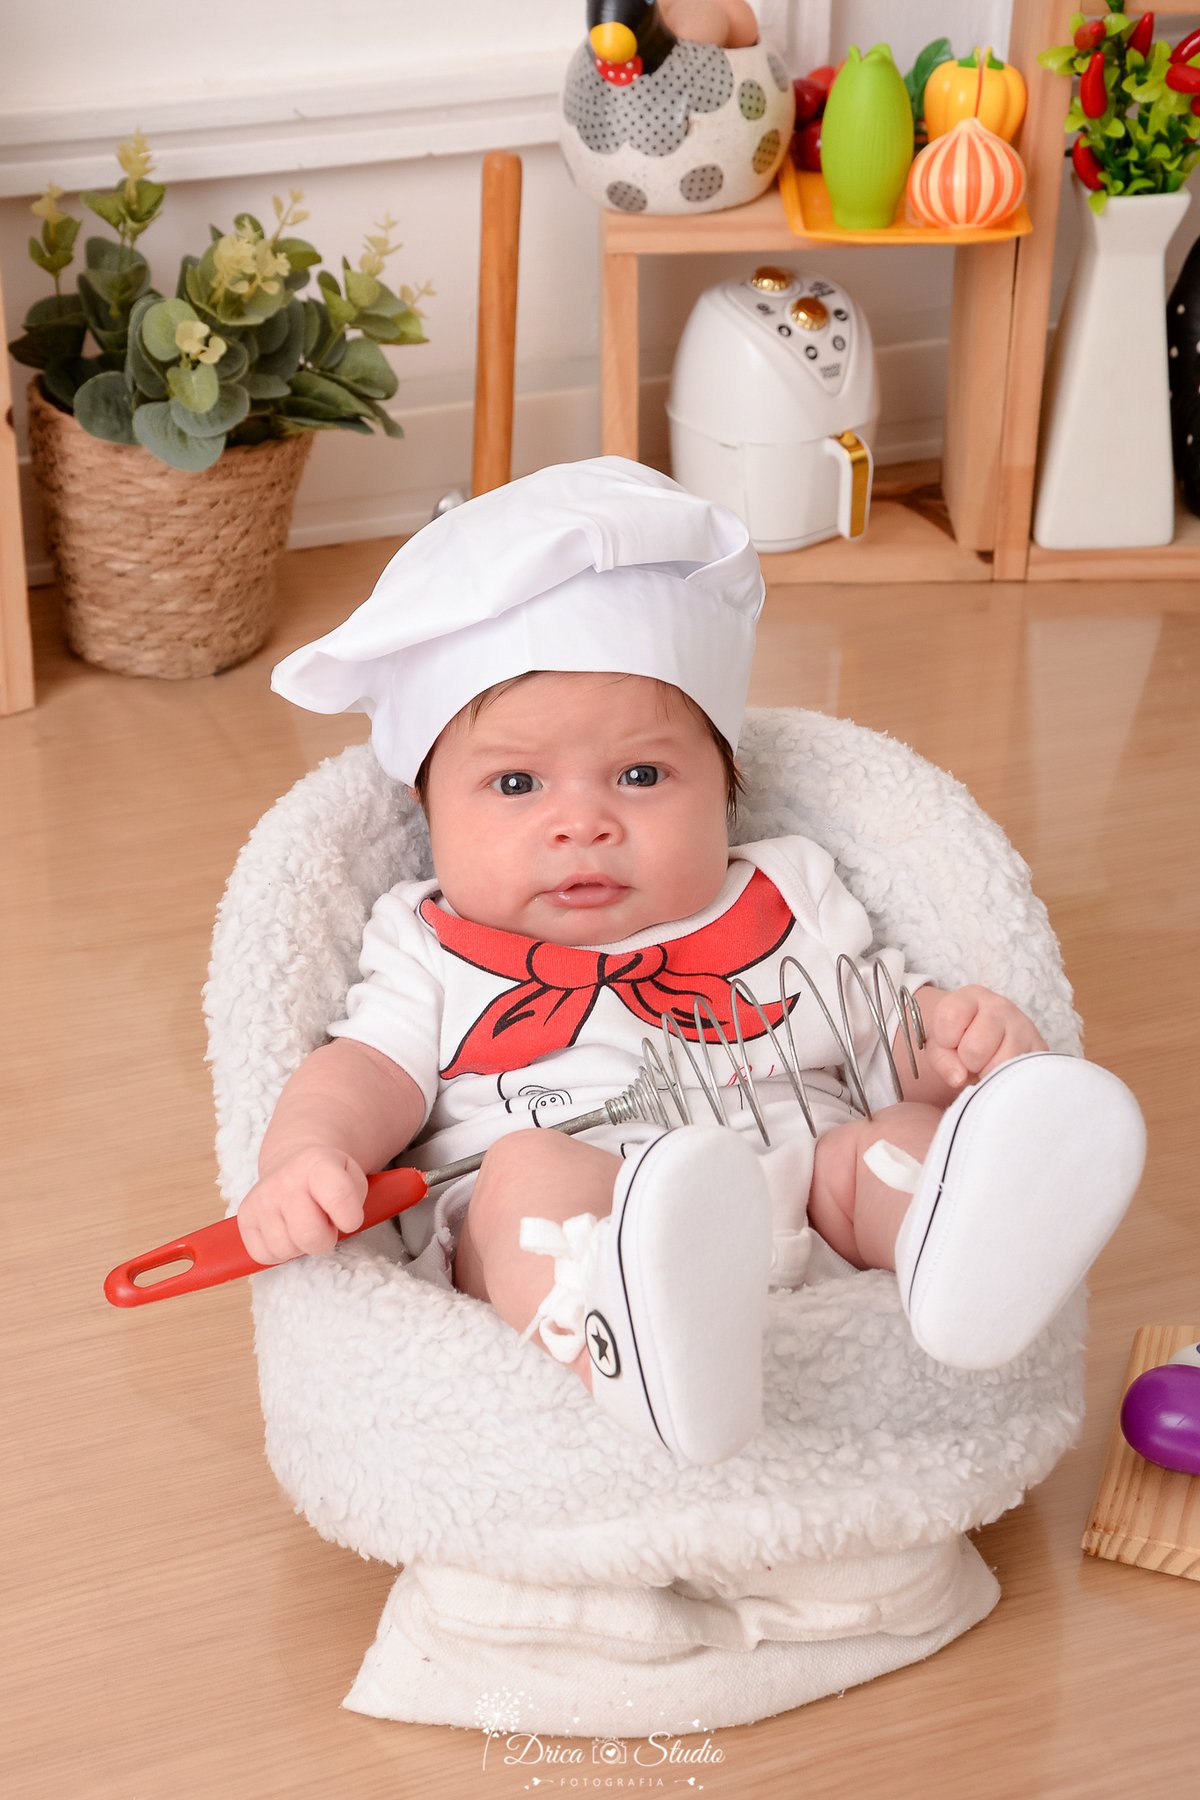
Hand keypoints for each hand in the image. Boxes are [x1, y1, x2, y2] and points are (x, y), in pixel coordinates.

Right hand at [235, 1145, 367, 1265]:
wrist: (293, 1162)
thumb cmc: (328, 1178)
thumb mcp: (353, 1176)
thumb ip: (355, 1199)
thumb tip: (344, 1224)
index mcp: (317, 1164)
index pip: (338, 1197)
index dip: (350, 1218)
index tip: (350, 1219)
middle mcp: (285, 1180)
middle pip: (309, 1235)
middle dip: (324, 1239)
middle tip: (324, 1224)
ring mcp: (261, 1199)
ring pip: (285, 1249)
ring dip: (300, 1246)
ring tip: (304, 1225)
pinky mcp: (245, 1217)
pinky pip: (264, 1255)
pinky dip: (279, 1252)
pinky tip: (286, 1232)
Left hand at [920, 985, 1047, 1090]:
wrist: (985, 1045)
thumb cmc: (959, 1042)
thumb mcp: (940, 1046)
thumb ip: (942, 1060)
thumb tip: (958, 1078)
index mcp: (972, 996)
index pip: (949, 1015)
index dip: (944, 1039)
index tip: (950, 1042)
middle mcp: (1000, 1006)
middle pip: (975, 1047)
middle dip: (967, 1061)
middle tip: (971, 1057)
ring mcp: (1024, 1026)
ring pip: (998, 1065)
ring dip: (987, 1073)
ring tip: (987, 1062)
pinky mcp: (1039, 1048)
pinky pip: (1018, 1074)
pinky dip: (1004, 1079)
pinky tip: (1000, 1069)